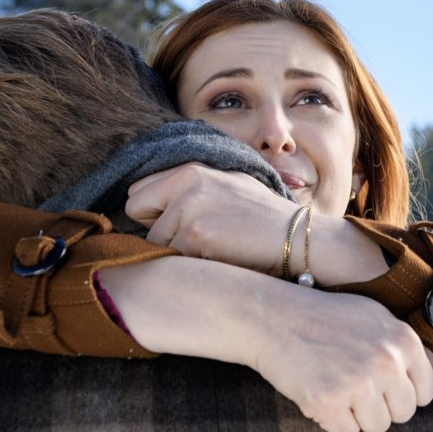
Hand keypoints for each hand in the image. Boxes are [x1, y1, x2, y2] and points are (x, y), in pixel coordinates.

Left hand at [126, 163, 295, 275]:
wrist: (298, 238)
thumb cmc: (262, 218)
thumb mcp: (226, 185)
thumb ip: (190, 186)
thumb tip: (147, 200)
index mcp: (191, 167)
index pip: (139, 189)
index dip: (154, 211)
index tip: (177, 222)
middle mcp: (186, 180)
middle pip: (135, 210)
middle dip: (154, 228)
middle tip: (191, 236)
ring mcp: (189, 206)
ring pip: (152, 240)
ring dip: (174, 251)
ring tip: (212, 247)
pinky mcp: (195, 234)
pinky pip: (170, 258)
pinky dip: (188, 264)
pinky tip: (216, 258)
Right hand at [245, 288, 432, 431]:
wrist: (272, 317)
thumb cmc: (325, 317)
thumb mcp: (376, 320)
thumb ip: (416, 355)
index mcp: (403, 340)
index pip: (423, 393)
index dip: (398, 390)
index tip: (374, 377)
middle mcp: (386, 361)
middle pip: (402, 414)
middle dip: (378, 405)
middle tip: (350, 381)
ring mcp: (357, 382)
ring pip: (377, 427)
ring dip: (356, 415)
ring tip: (335, 385)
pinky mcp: (328, 402)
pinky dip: (332, 420)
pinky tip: (319, 393)